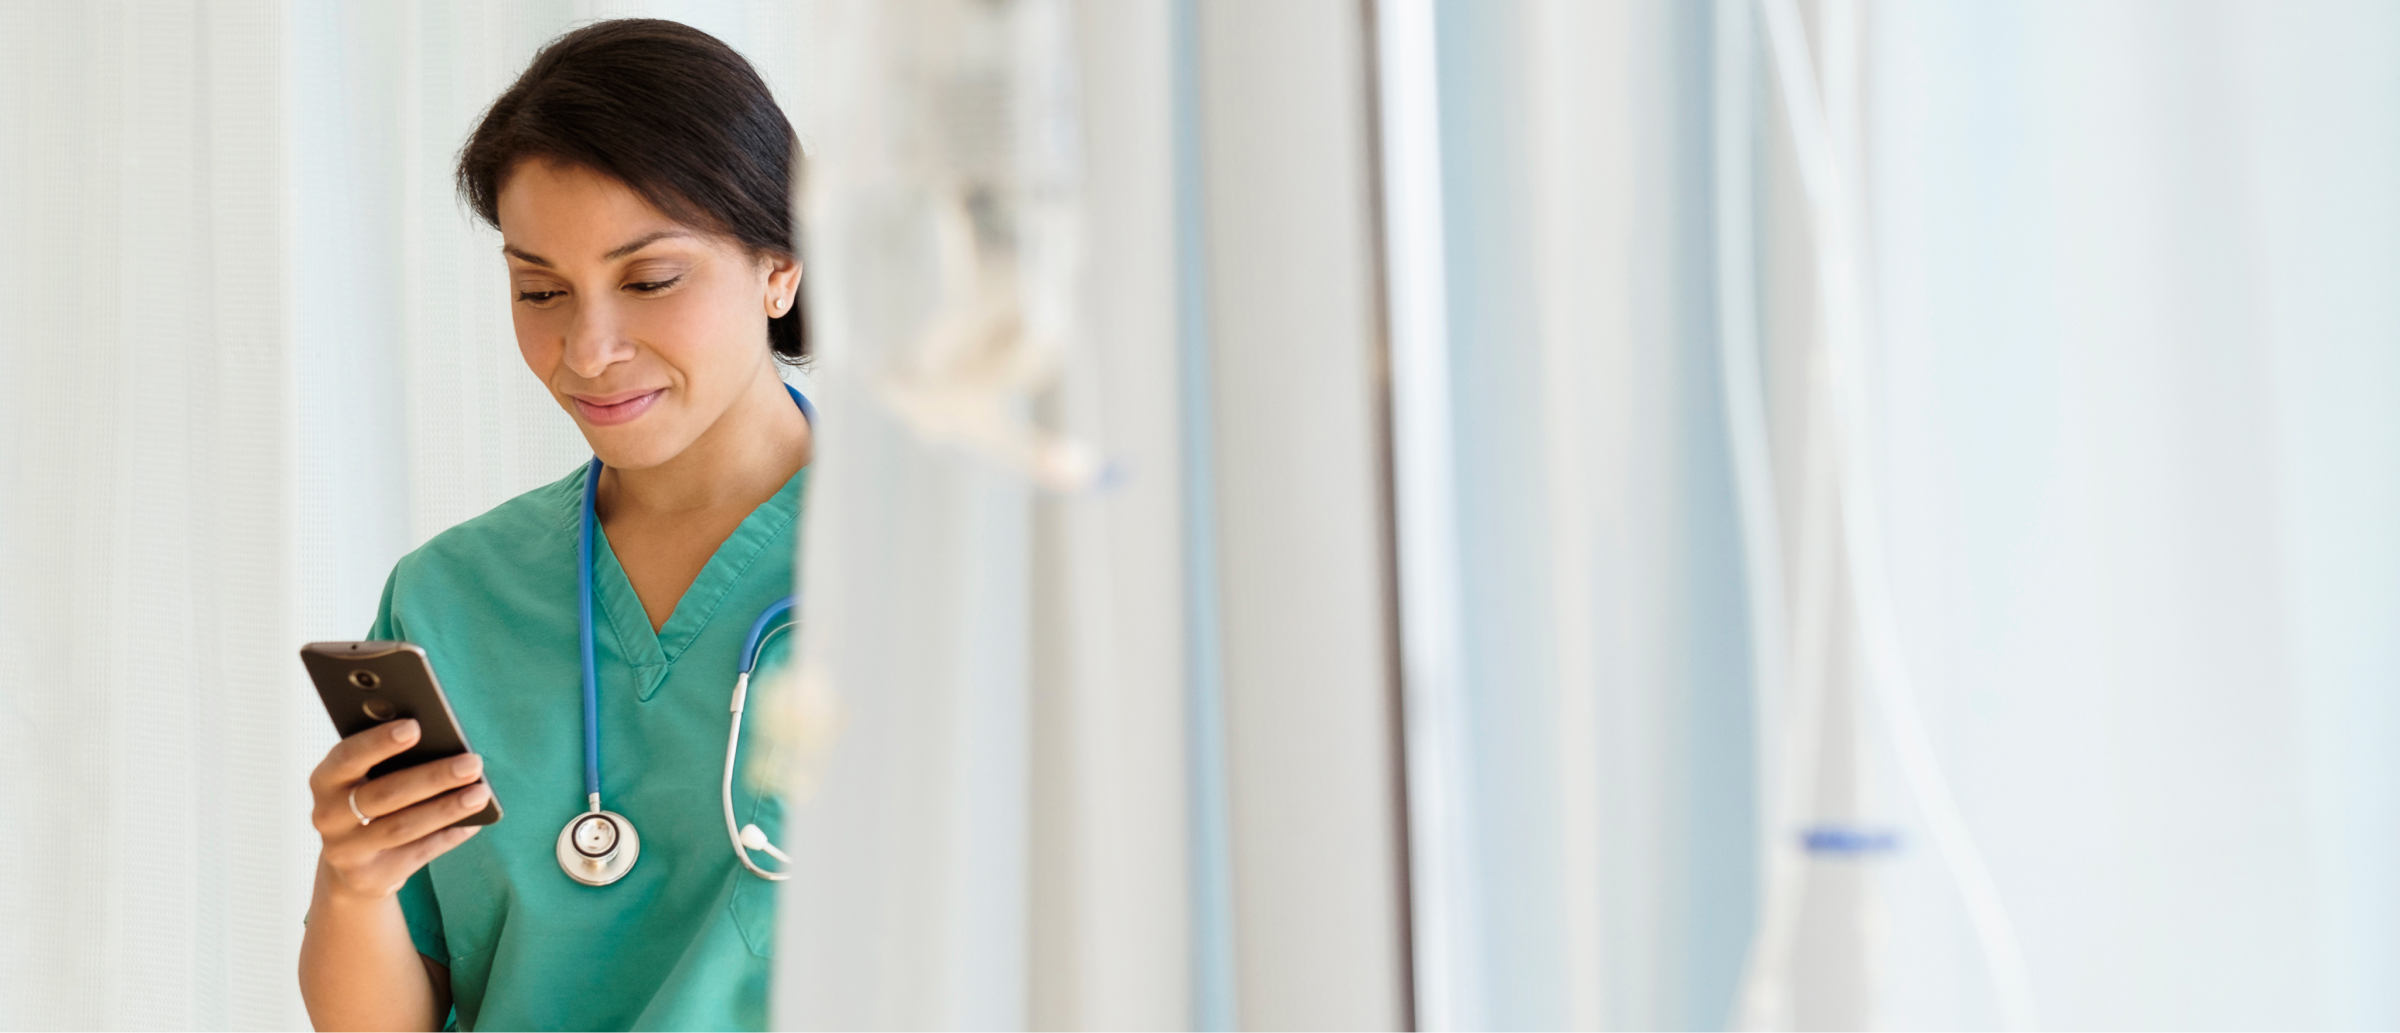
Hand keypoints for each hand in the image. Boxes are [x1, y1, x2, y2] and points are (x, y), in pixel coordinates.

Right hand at [309, 720, 488, 901]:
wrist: (353, 866)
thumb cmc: (369, 801)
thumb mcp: (367, 778)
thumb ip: (390, 759)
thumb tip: (443, 743)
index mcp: (325, 780)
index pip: (347, 757)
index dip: (379, 742)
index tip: (415, 726)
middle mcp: (327, 817)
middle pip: (384, 794)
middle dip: (432, 777)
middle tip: (472, 763)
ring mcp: (346, 851)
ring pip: (403, 827)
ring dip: (446, 809)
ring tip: (481, 793)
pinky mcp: (369, 878)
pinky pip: (417, 854)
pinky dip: (448, 836)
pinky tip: (474, 822)